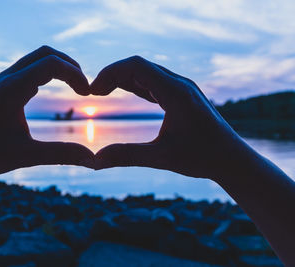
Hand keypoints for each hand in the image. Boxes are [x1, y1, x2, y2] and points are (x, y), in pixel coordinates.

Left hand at [0, 46, 94, 198]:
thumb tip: (93, 159)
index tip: (88, 93)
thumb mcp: (27, 156)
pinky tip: (50, 90)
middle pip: (45, 53)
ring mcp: (1, 81)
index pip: (51, 64)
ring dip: (58, 67)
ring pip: (35, 59)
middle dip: (70, 66)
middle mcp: (6, 79)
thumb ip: (62, 154)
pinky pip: (27, 68)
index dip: (75, 74)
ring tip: (75, 87)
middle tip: (84, 88)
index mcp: (11, 90)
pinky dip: (46, 73)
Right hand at [91, 56, 246, 179]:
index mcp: (176, 92)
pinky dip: (136, 85)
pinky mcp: (183, 95)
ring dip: (124, 79)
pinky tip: (125, 93)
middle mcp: (180, 84)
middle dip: (113, 75)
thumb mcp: (161, 158)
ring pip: (147, 72)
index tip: (93, 91)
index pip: (136, 66)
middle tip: (94, 93)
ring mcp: (182, 88)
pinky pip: (155, 82)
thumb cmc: (202, 158)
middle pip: (140, 66)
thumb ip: (127, 156)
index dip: (110, 73)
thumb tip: (95, 161)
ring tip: (103, 92)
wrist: (232, 159)